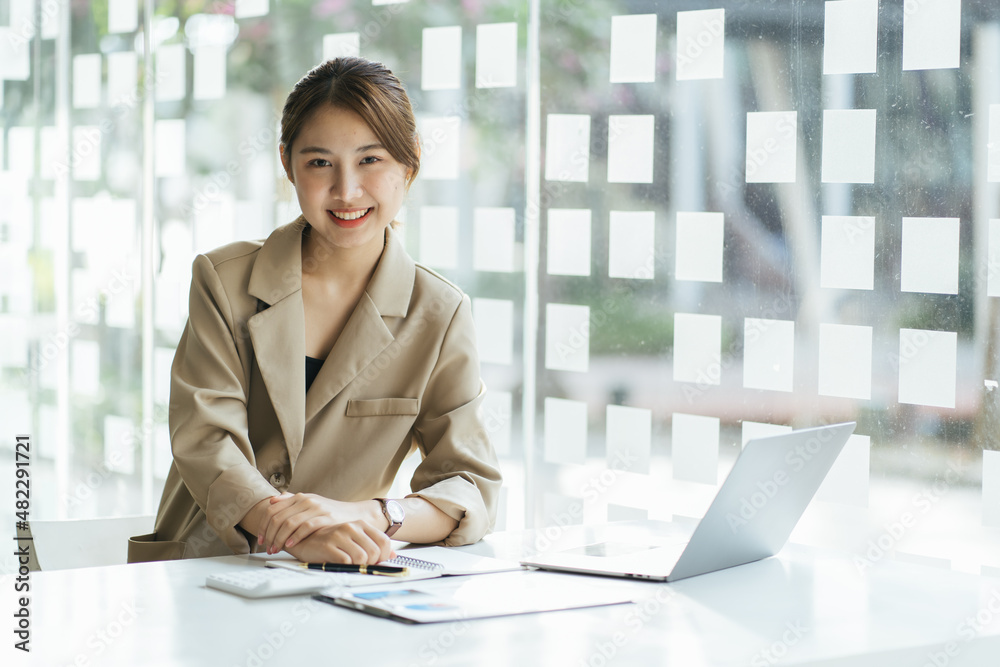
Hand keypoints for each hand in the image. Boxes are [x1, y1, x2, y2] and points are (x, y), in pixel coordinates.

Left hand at [257, 493, 376, 554]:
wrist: (354, 514)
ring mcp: (316, 507)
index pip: (273, 510)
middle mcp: (306, 500)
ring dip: (279, 539)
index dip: (263, 526)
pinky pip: (306, 527)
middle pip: (278, 517)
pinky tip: (290, 545)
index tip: (261, 539)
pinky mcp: (326, 517)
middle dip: (269, 535)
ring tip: (276, 549)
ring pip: (289, 523)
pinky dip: (295, 537)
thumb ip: (291, 501)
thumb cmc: (330, 512)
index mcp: (299, 496)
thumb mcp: (310, 503)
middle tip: (267, 547)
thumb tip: (272, 501)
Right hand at [284, 521, 394, 564]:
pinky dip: (346, 567)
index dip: (384, 556)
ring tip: (351, 567)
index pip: (384, 541)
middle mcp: (352, 527)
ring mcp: (340, 535)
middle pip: (375, 552)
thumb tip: (393, 556)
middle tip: (362, 568)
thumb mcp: (353, 540)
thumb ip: (372, 546)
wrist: (302, 538)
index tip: (376, 563)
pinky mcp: (328, 545)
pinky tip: (340, 566)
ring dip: (358, 567)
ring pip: (362, 558)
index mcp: (360, 524)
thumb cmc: (329, 541)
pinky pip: (346, 562)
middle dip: (371, 564)